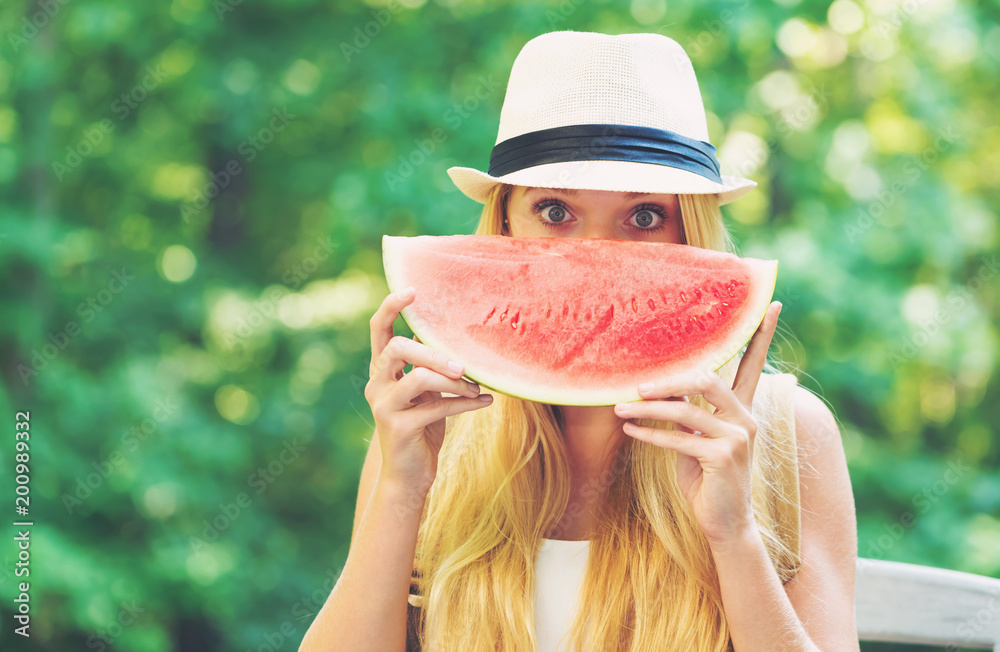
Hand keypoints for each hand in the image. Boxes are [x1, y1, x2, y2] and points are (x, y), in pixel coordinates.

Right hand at [366, 287, 493, 497]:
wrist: (408, 477)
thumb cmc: (422, 429)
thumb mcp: (427, 395)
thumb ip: (434, 370)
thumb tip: (466, 346)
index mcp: (382, 371)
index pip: (378, 330)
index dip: (391, 307)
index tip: (413, 290)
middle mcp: (377, 384)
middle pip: (398, 349)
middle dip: (434, 353)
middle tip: (463, 366)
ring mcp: (384, 406)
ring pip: (418, 378)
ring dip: (454, 382)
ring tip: (477, 388)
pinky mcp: (398, 428)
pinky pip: (436, 407)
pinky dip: (466, 403)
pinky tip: (485, 402)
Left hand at [613, 301, 782, 546]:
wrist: (725, 524)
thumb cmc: (706, 479)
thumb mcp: (696, 440)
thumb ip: (687, 412)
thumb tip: (658, 386)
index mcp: (742, 409)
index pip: (753, 364)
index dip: (761, 334)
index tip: (772, 303)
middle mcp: (745, 418)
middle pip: (706, 379)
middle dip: (668, 380)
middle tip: (638, 385)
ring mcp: (738, 437)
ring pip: (687, 409)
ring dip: (649, 409)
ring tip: (621, 409)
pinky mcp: (724, 457)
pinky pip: (680, 438)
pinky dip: (651, 435)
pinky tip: (631, 432)